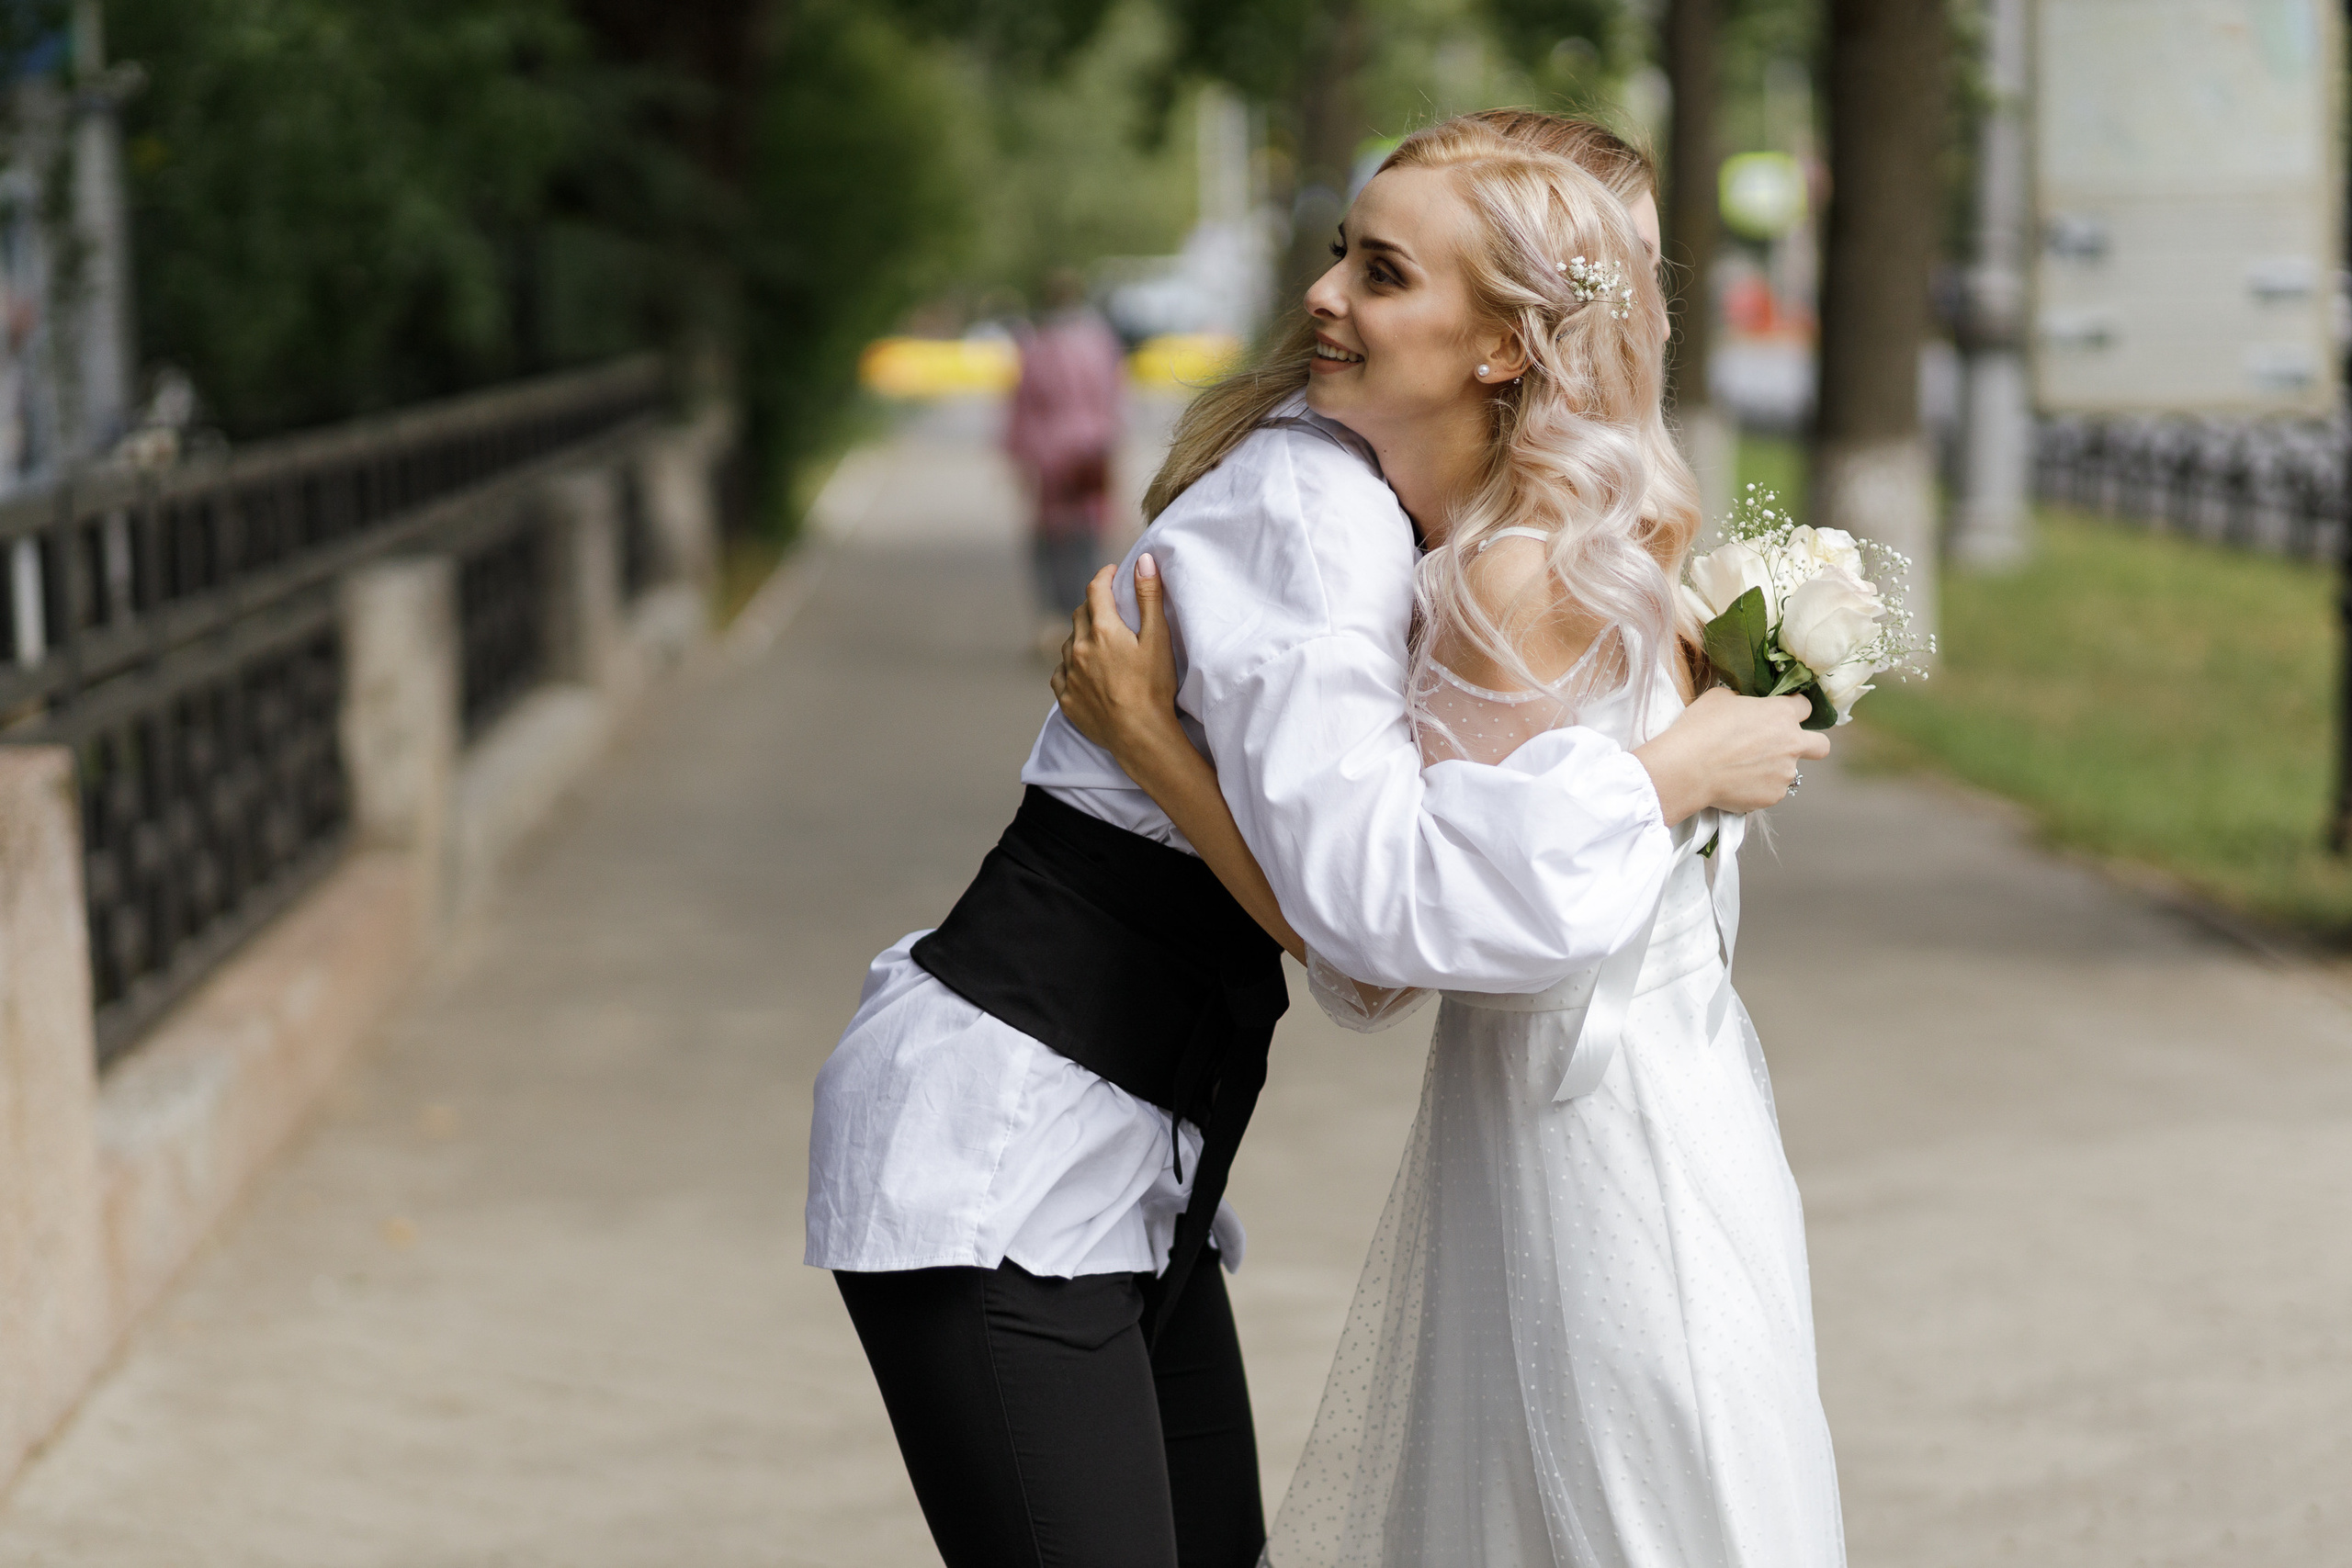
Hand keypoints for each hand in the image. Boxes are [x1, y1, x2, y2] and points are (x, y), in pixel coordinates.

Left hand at [1050, 553, 1182, 762]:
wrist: (1139, 735)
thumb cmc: (1153, 687)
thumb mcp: (1157, 639)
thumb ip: (1149, 597)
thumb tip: (1144, 561)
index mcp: (1102, 630)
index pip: (1096, 590)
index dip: (1104, 577)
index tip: (1111, 573)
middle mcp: (1078, 648)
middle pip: (1080, 615)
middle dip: (1093, 606)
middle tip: (1108, 608)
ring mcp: (1069, 675)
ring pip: (1068, 644)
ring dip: (1080, 637)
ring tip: (1097, 643)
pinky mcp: (1066, 699)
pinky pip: (1061, 673)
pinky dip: (1070, 666)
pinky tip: (1082, 671)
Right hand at [1633, 687, 1830, 821]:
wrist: (1688, 768)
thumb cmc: (1700, 728)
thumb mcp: (1720, 699)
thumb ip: (1742, 701)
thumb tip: (1743, 706)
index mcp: (1781, 713)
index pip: (1806, 707)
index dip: (1793, 709)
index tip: (1781, 714)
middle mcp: (1791, 743)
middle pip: (1821, 746)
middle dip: (1810, 745)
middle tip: (1786, 747)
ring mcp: (1784, 773)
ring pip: (1788, 771)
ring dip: (1773, 769)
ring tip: (1741, 769)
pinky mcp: (1772, 796)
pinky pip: (1771, 790)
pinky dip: (1757, 788)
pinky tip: (1735, 783)